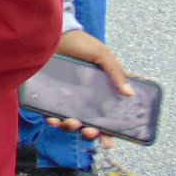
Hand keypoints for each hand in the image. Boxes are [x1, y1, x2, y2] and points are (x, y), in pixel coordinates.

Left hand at [47, 29, 133, 146]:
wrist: (52, 33)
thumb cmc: (79, 43)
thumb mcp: (101, 55)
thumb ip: (115, 73)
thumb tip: (129, 94)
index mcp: (97, 92)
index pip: (105, 117)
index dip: (108, 132)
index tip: (110, 143)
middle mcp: (81, 98)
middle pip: (87, 124)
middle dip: (90, 134)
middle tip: (90, 132)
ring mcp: (63, 98)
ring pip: (68, 123)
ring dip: (71, 128)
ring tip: (72, 123)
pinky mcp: (46, 95)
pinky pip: (49, 114)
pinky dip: (52, 120)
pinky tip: (53, 119)